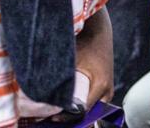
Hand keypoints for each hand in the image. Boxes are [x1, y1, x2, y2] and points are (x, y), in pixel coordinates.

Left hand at [47, 7, 113, 121]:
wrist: (99, 31)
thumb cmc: (84, 43)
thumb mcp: (70, 61)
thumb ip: (60, 79)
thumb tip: (42, 95)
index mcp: (100, 85)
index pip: (82, 111)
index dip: (65, 117)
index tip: (50, 118)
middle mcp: (106, 92)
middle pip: (87, 115)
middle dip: (70, 119)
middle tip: (50, 119)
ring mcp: (106, 91)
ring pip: (90, 111)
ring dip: (74, 115)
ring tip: (55, 115)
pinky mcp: (103, 89)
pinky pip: (91, 104)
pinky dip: (79, 108)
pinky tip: (64, 107)